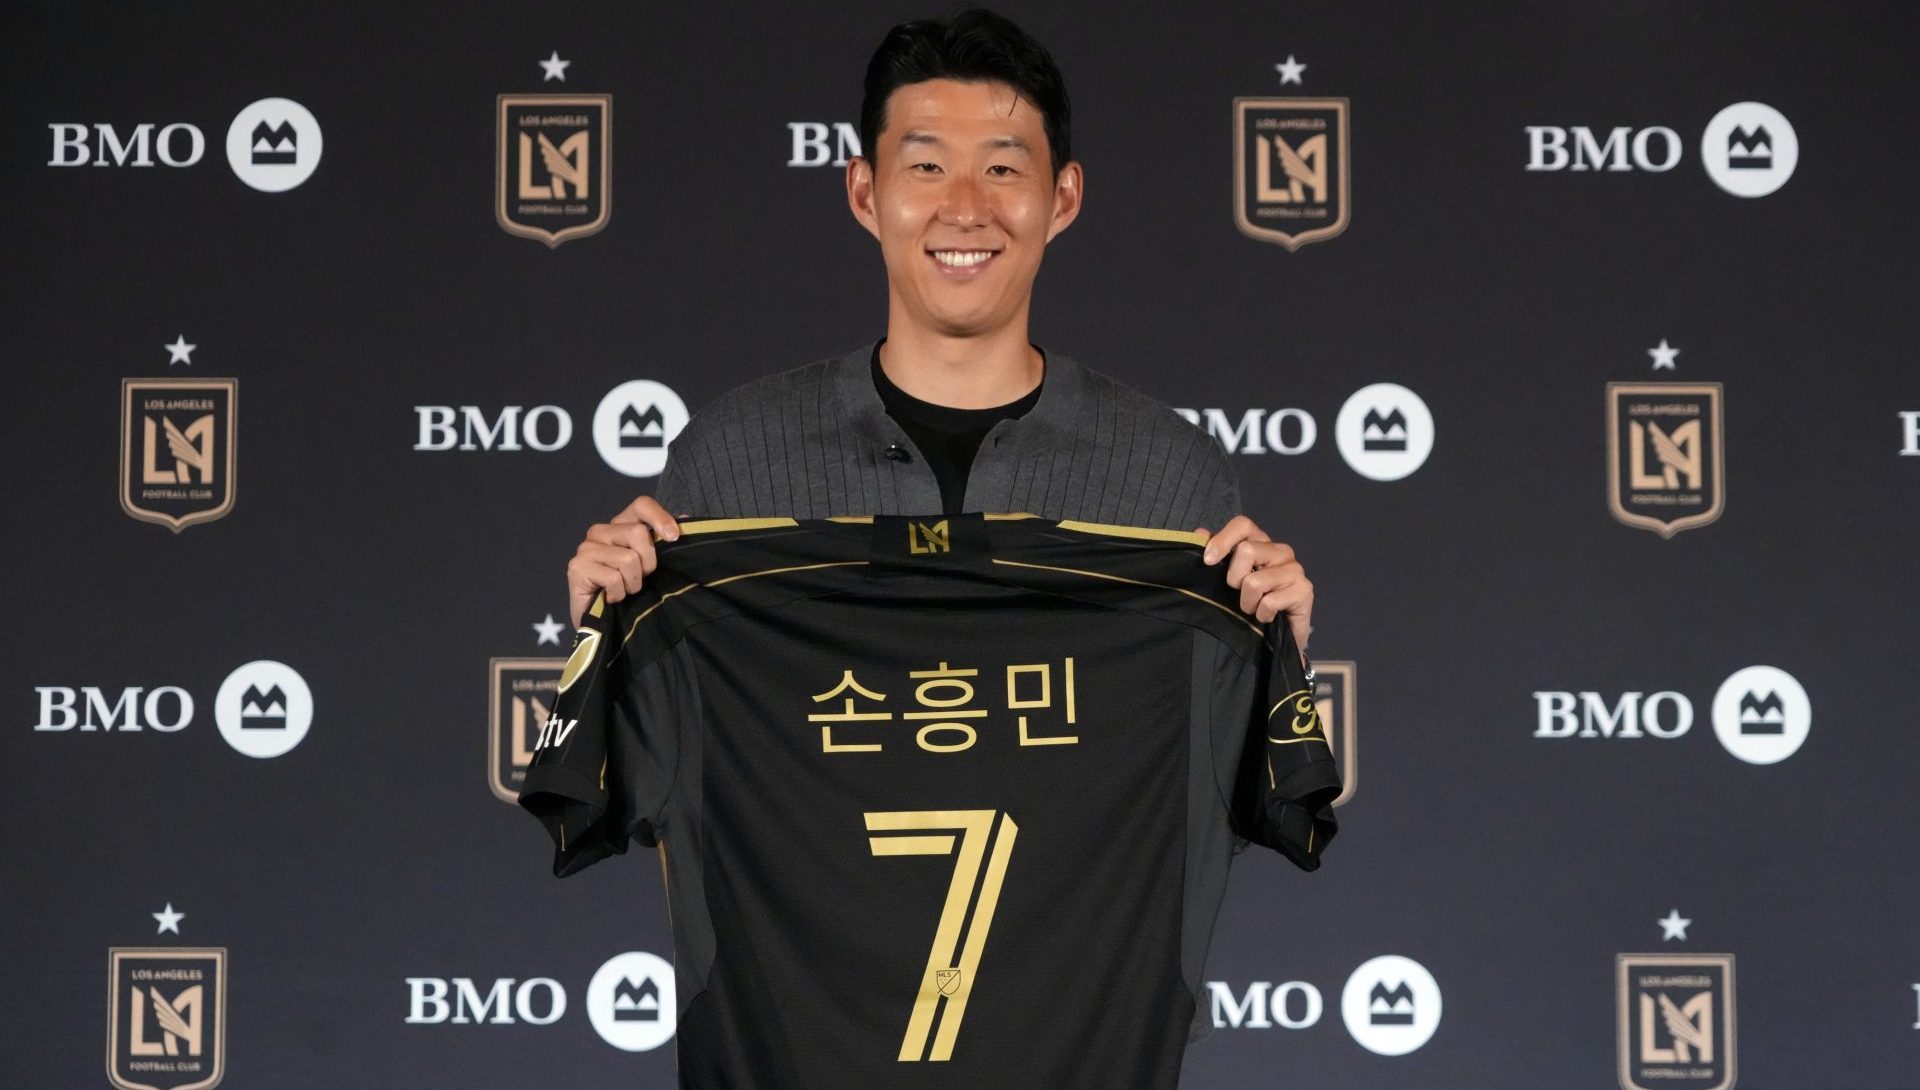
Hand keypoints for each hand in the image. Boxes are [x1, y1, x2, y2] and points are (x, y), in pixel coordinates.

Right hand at [566, 496, 683, 626]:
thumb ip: (664, 542)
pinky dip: (619, 593)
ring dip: (633, 583)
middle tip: (641, 579)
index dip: (660, 517)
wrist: (605, 625)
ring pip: (628, 558)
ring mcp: (586, 548)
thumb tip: (685, 520)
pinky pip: (613, 578)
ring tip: (625, 590)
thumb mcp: (651, 566)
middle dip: (648, 563)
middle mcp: (600, 531)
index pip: (641, 505)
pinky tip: (611, 598)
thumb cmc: (631, 593)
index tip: (673, 538)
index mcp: (620, 525)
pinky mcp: (577, 567)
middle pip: (638, 532)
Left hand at [1196, 515, 1312, 661]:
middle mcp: (1281, 551)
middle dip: (1234, 579)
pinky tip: (1267, 617)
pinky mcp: (1304, 590)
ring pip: (1255, 581)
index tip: (1208, 561)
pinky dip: (1262, 615)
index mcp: (1262, 543)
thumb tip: (1200, 533)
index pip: (1243, 524)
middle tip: (1239, 593)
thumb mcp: (1230, 578)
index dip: (1223, 539)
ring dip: (1247, 602)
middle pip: (1247, 551)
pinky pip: (1269, 602)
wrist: (1281, 635)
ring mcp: (1295, 569)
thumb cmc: (1253, 602)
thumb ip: (1217, 554)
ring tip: (1254, 608)